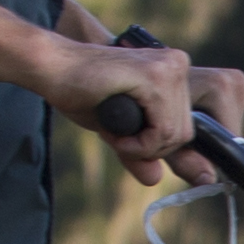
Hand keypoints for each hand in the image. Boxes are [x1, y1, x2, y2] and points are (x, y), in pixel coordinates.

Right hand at [39, 5, 243, 184]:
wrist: (53, 67)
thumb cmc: (82, 93)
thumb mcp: (121, 130)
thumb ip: (142, 151)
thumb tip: (156, 179)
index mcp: (175, 71)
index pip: (191, 126)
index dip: (167, 146)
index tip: (139, 145)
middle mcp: (178, 64)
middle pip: (187, 134)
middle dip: (154, 148)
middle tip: (122, 138)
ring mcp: (169, 68)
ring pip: (177, 135)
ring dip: (145, 147)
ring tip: (117, 133)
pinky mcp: (155, 77)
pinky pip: (162, 130)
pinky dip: (140, 143)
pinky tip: (118, 133)